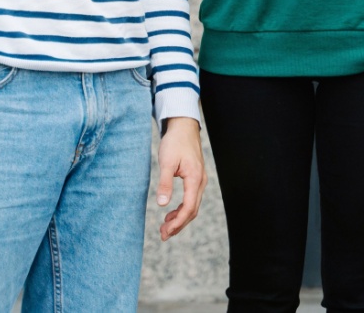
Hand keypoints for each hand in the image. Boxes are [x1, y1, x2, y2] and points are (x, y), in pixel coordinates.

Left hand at [156, 117, 205, 240]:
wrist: (184, 127)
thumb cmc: (175, 142)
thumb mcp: (166, 162)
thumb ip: (164, 183)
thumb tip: (163, 205)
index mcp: (195, 178)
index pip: (189, 207)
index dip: (178, 222)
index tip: (166, 231)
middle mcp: (200, 182)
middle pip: (192, 210)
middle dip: (179, 225)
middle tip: (163, 235)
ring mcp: (199, 181)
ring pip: (193, 206)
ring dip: (180, 219)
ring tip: (165, 228)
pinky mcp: (195, 179)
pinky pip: (191, 199)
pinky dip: (182, 210)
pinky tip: (170, 214)